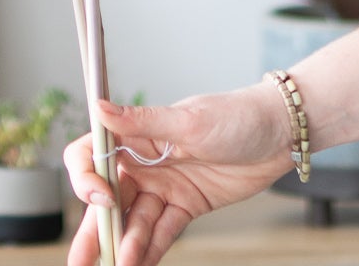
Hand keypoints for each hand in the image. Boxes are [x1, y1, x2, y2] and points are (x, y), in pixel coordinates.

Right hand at [63, 84, 291, 265]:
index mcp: (138, 135)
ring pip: (135, 222)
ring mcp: (166, 186)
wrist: (278, 135)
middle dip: (94, 229)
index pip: (95, 154)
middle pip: (110, 199)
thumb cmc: (235, 115)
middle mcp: (146, 162)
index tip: (100, 198)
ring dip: (125, 246)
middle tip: (80, 261)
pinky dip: (149, 251)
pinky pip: (162, 233)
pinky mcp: (186, 206)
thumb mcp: (189, 120)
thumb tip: (99, 107)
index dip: (87, 177)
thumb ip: (142, 121)